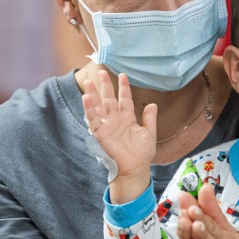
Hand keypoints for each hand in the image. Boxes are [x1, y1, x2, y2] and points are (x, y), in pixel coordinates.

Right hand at [82, 71, 156, 201]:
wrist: (135, 167)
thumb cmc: (142, 153)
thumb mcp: (149, 133)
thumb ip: (149, 119)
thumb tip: (152, 104)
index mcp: (127, 118)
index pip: (124, 98)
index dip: (123, 87)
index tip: (123, 74)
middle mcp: (115, 119)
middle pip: (108, 98)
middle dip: (105, 85)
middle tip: (101, 71)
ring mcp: (107, 125)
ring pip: (98, 106)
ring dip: (93, 94)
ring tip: (88, 81)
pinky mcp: (100, 132)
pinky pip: (93, 118)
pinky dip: (89, 108)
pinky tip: (86, 98)